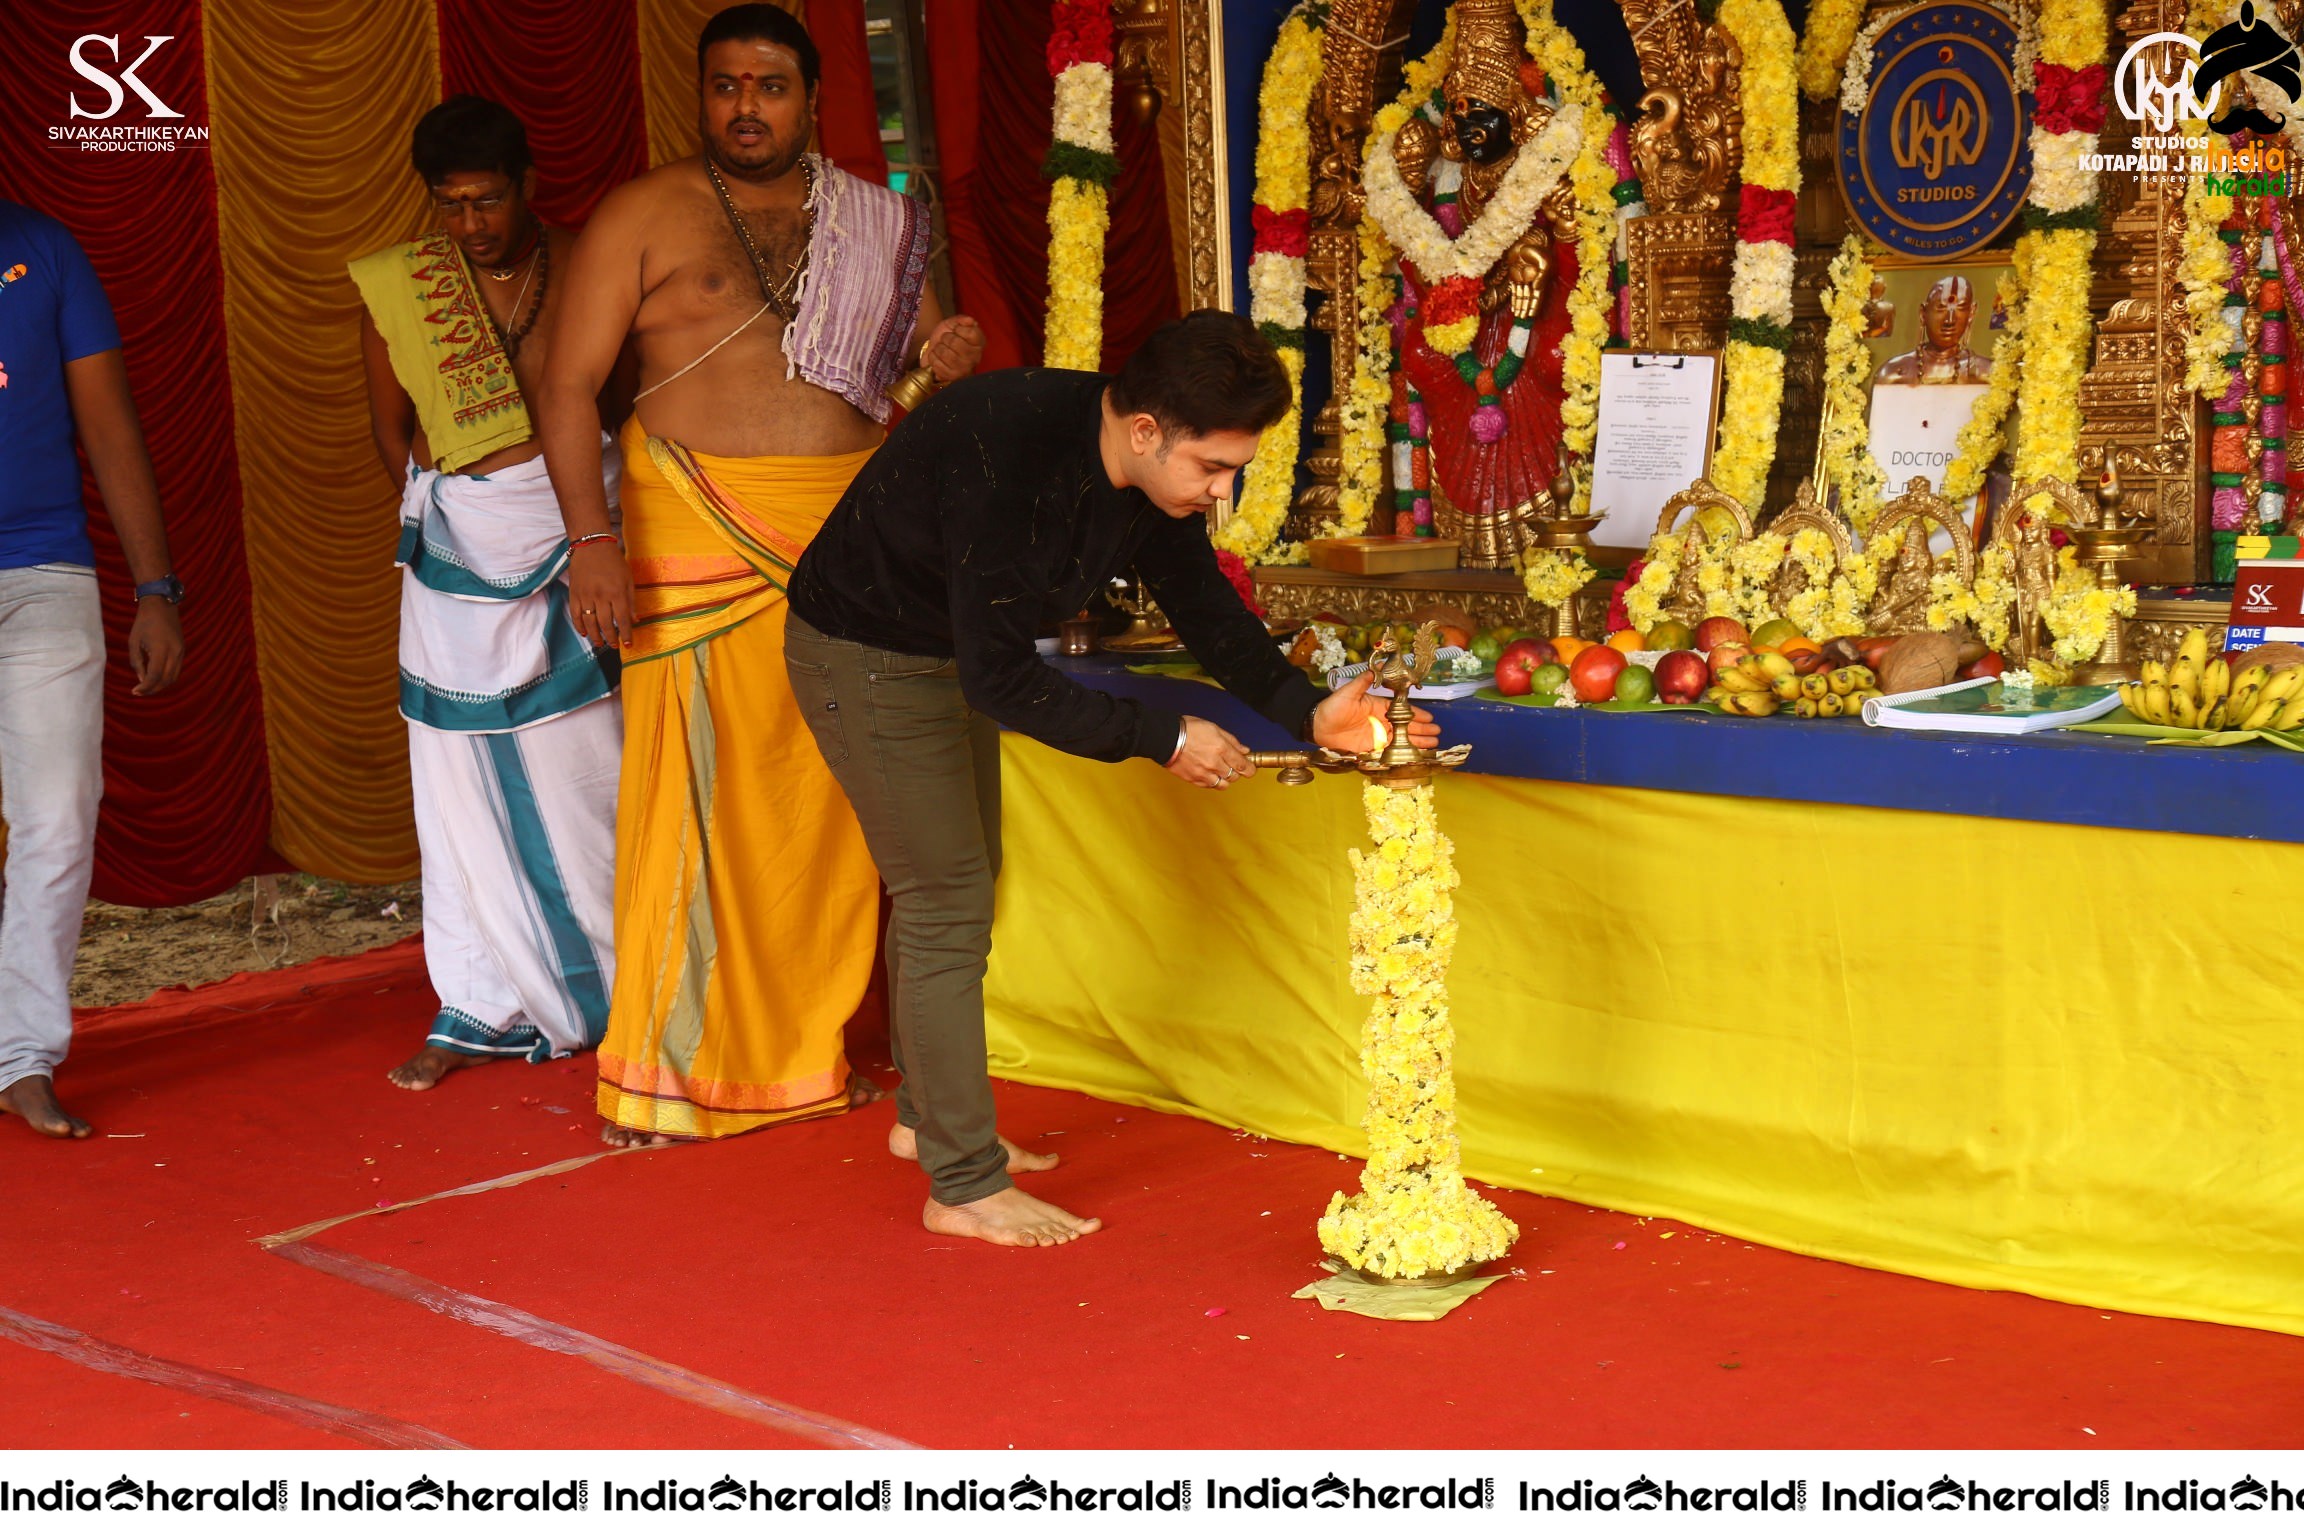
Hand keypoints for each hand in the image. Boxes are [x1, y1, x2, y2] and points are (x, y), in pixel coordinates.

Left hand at [127, 597, 182, 696]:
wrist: (161, 605)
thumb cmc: (143, 622)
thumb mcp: (133, 642)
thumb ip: (137, 662)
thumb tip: (142, 680)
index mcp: (160, 649)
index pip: (154, 676)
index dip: (145, 687)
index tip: (134, 692)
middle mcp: (174, 652)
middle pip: (166, 680)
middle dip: (153, 689)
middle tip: (140, 692)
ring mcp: (181, 652)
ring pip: (173, 677)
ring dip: (161, 685)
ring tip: (147, 686)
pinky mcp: (182, 650)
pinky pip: (176, 669)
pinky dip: (166, 677)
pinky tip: (155, 676)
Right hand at [568, 541, 635, 650]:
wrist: (592, 545)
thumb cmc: (614, 562)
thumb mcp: (628, 579)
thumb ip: (631, 601)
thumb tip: (635, 621)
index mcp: (616, 592)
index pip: (622, 619)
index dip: (625, 634)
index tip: (628, 645)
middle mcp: (600, 595)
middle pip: (605, 624)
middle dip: (611, 638)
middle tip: (614, 646)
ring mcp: (585, 595)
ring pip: (589, 622)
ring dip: (595, 636)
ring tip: (600, 643)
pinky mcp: (574, 593)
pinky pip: (575, 614)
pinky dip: (579, 626)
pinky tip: (584, 634)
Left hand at [921, 315, 984, 383]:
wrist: (935, 351)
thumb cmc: (947, 337)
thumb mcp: (953, 324)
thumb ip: (961, 319)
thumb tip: (969, 320)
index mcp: (979, 343)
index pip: (971, 333)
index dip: (959, 329)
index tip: (956, 331)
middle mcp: (975, 357)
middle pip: (955, 342)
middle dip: (946, 338)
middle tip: (946, 341)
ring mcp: (964, 369)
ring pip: (944, 353)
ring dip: (938, 348)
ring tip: (942, 349)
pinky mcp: (952, 377)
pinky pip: (936, 363)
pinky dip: (933, 358)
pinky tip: (938, 358)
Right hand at [1166, 715, 1252, 788]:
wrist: (1165, 738)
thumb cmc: (1187, 729)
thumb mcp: (1213, 728)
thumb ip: (1231, 740)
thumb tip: (1244, 750)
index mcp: (1221, 749)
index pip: (1243, 765)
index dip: (1250, 768)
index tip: (1250, 768)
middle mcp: (1214, 764)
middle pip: (1234, 776)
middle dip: (1236, 771)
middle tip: (1232, 764)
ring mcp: (1204, 774)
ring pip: (1223, 784)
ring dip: (1225, 778)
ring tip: (1220, 770)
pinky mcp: (1194, 780)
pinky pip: (1209, 786)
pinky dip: (1212, 781)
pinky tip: (1209, 773)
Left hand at [1312, 667, 1438, 752]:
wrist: (1317, 725)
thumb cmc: (1332, 707)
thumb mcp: (1349, 692)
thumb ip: (1364, 681)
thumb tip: (1377, 666)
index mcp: (1378, 707)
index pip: (1402, 711)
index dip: (1416, 714)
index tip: (1430, 717)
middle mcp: (1381, 722)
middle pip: (1406, 726)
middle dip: (1422, 729)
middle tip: (1437, 733)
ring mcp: (1376, 736)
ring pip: (1402, 740)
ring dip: (1417, 742)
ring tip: (1433, 744)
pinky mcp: (1370, 749)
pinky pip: (1390, 752)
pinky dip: (1403, 754)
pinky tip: (1416, 755)